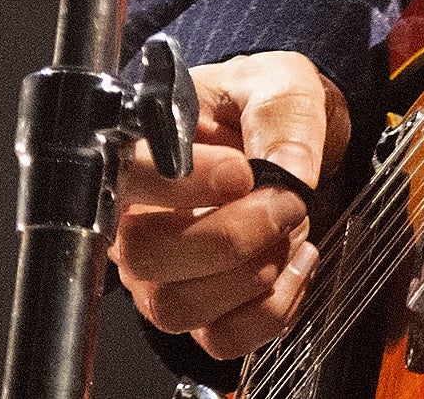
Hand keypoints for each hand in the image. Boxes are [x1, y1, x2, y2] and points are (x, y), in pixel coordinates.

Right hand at [108, 50, 348, 361]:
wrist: (288, 137)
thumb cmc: (263, 106)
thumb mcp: (280, 84)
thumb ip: (281, 116)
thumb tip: (287, 170)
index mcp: (144, 154)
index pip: (126, 180)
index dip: (183, 185)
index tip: (241, 172)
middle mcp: (139, 221)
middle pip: (145, 256)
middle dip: (230, 236)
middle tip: (285, 202)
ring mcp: (163, 274)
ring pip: (176, 307)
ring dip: (250, 276)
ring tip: (290, 231)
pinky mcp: (202, 311)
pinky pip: (220, 339)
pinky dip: (272, 310)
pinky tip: (297, 263)